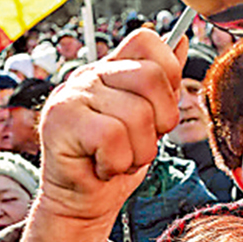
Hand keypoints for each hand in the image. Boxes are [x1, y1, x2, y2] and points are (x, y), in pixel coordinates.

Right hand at [35, 30, 184, 226]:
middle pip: (151, 78)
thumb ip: (162, 82)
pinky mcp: (59, 120)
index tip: (160, 108)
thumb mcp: (148, 119)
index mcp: (112, 69)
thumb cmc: (114, 160)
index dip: (168, 74)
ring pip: (136, 114)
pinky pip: (111, 136)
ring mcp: (72, 94)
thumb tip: (182, 40)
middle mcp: (90, 75)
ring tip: (119, 157)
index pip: (147, 41)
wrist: (82, 201)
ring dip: (138, 151)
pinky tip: (103, 165)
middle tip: (141, 141)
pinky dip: (116, 161)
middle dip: (160, 121)